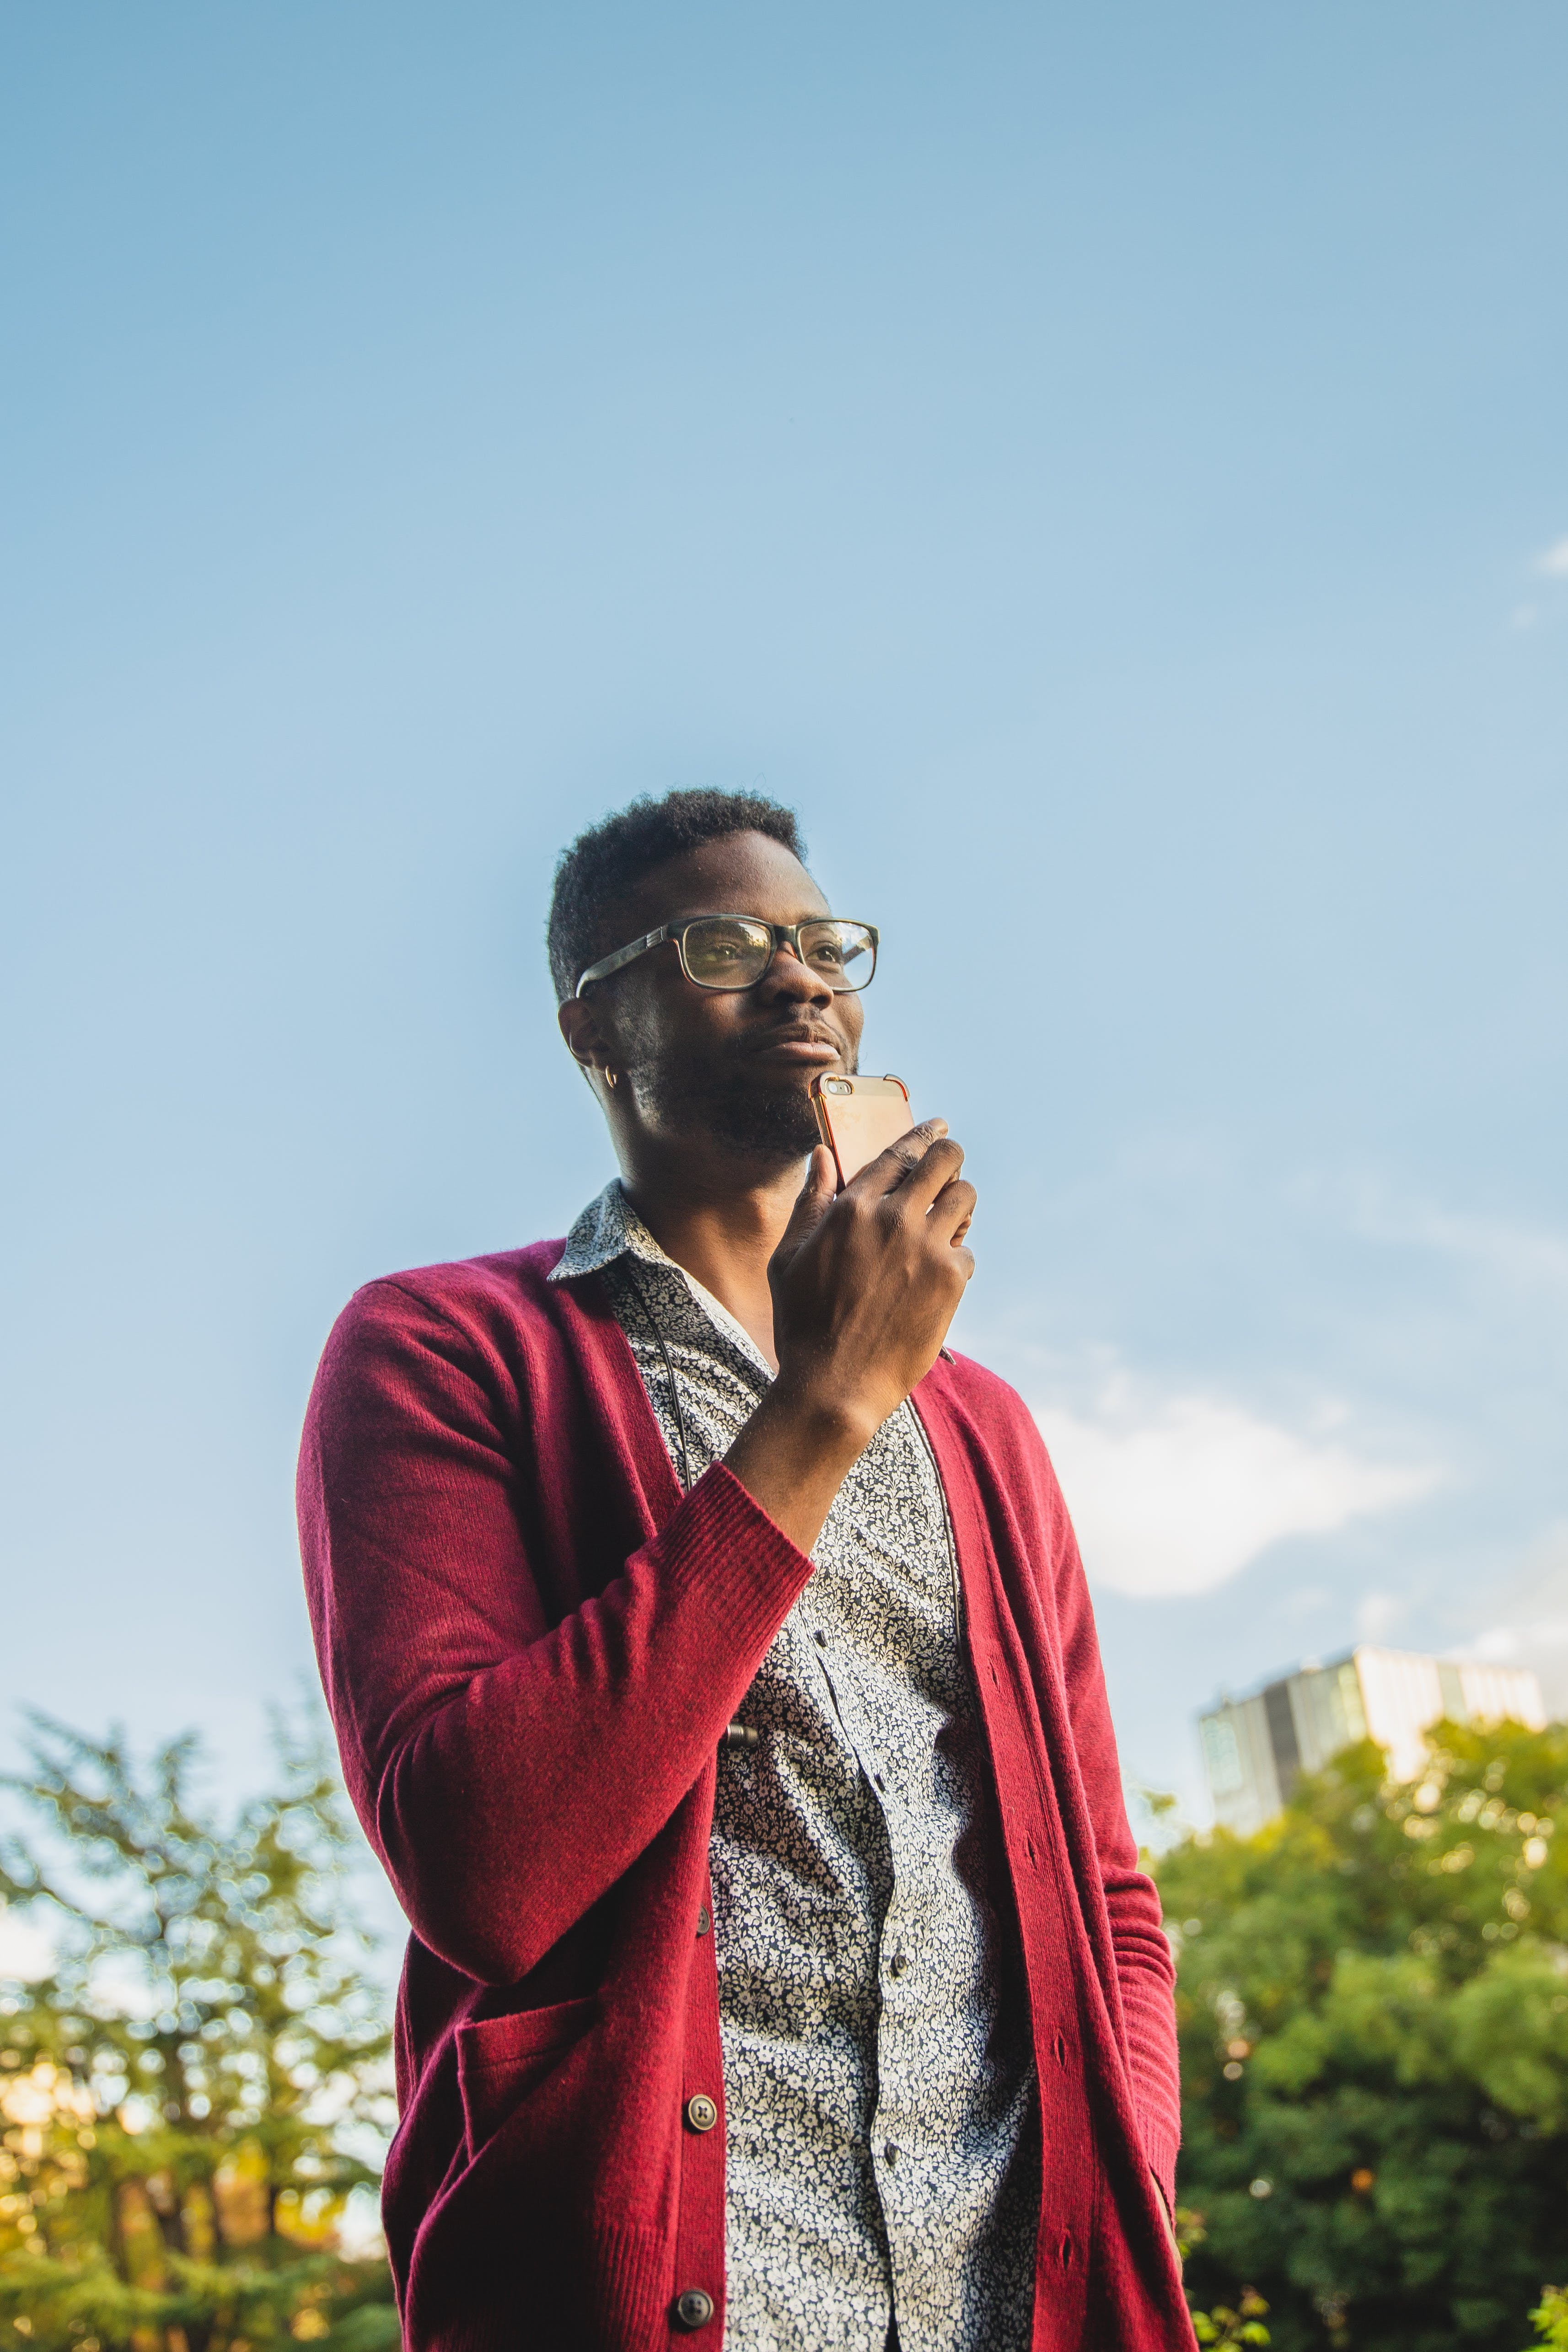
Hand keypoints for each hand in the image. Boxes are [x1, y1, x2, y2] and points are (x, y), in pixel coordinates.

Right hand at [771, 1123, 974, 1438]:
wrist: (835, 1386)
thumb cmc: (803, 1324)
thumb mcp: (789, 1258)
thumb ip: (810, 1201)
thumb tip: (821, 1155)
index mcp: (851, 1208)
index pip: (899, 1152)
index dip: (923, 1134)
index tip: (938, 1126)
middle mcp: (892, 1218)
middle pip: (944, 1160)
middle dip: (950, 1157)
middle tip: (950, 1167)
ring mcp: (925, 1247)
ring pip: (966, 1198)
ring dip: (959, 1204)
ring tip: (946, 1222)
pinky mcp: (950, 1280)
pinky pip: (968, 1251)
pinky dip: (956, 1260)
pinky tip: (937, 1280)